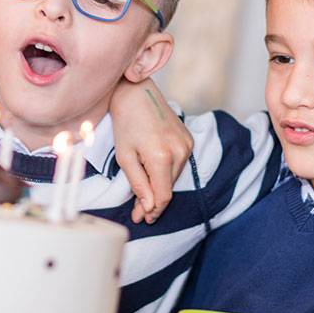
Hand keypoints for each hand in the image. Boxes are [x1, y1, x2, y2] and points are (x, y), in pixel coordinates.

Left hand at [111, 79, 193, 223]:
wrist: (137, 94)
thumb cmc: (126, 123)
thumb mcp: (125, 157)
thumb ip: (138, 184)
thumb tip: (148, 208)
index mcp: (162, 157)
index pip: (163, 196)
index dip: (153, 211)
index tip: (142, 219)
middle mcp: (180, 152)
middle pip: (169, 189)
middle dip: (153, 201)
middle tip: (137, 210)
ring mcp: (187, 145)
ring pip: (173, 178)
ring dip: (159, 185)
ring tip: (142, 186)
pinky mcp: (188, 139)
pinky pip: (178, 164)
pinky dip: (166, 171)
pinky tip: (152, 168)